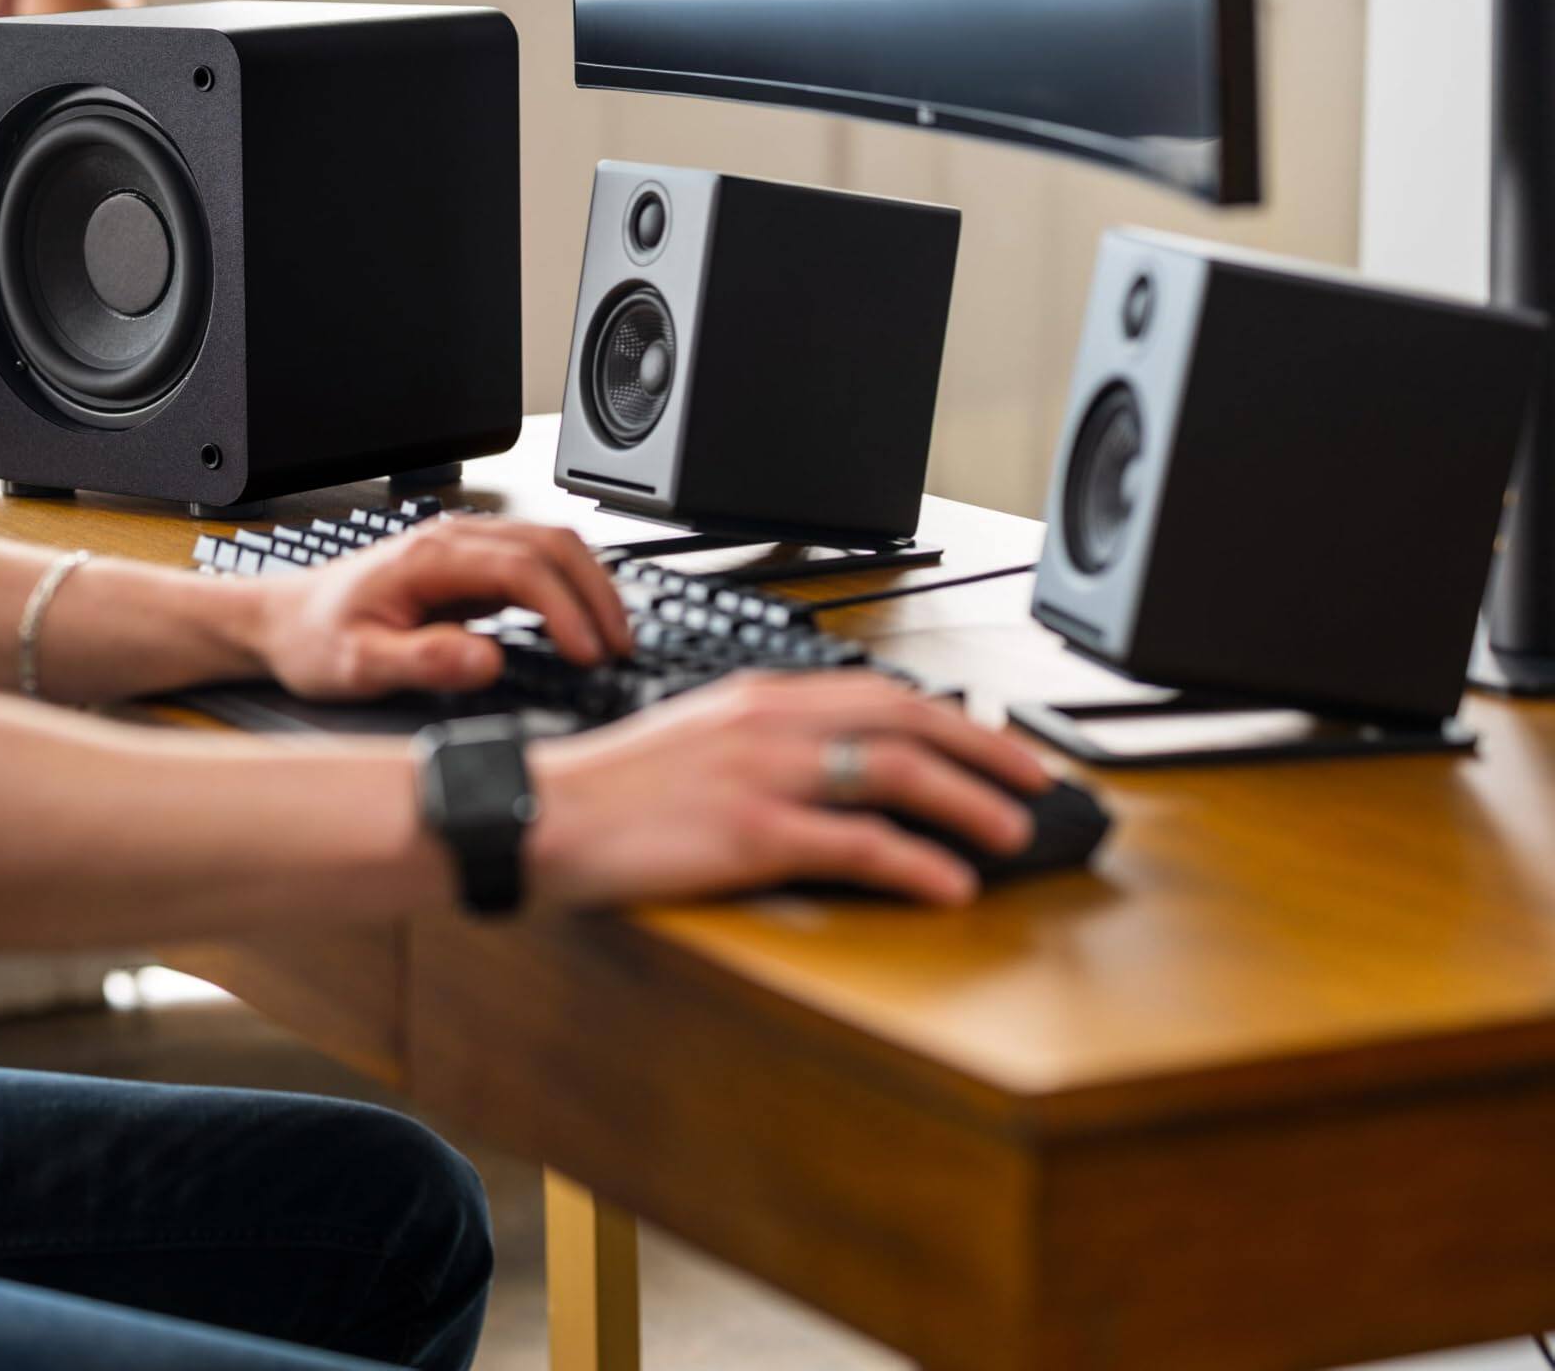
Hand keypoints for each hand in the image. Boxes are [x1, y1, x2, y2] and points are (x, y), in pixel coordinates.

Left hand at [249, 515, 633, 699]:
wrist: (283, 623)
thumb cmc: (314, 641)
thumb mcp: (357, 665)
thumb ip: (423, 662)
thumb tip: (485, 660)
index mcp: (429, 558)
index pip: (523, 569)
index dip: (566, 610)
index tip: (588, 652)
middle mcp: (451, 541)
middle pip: (550, 543)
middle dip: (596, 592)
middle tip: (620, 645)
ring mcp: (461, 549)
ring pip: (549, 545)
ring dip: (589, 585)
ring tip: (611, 637)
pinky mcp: (467, 567)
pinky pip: (534, 562)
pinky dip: (570, 588)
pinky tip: (580, 623)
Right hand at [529, 671, 1053, 907]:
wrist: (539, 813)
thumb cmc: (607, 793)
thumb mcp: (692, 740)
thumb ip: (762, 742)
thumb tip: (832, 768)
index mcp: (756, 696)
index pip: (879, 690)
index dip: (952, 717)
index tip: (994, 742)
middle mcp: (768, 723)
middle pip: (906, 719)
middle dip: (986, 751)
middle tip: (1037, 782)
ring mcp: (762, 775)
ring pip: (896, 772)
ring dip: (969, 803)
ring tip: (1012, 834)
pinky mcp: (751, 834)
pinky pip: (857, 844)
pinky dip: (917, 863)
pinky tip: (950, 885)